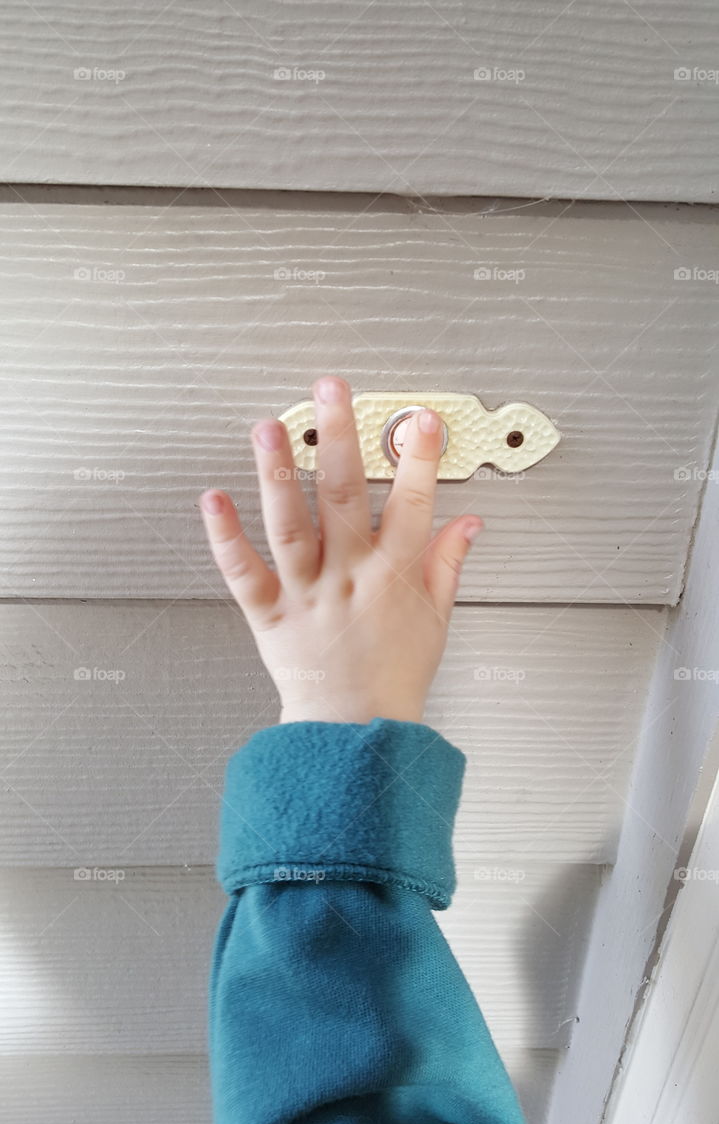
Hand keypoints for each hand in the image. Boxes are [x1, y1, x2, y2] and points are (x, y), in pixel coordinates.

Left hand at [199, 376, 481, 724]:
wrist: (355, 733)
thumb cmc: (394, 679)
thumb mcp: (437, 619)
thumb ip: (448, 563)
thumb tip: (468, 522)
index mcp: (394, 576)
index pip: (413, 503)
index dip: (418, 458)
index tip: (419, 420)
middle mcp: (348, 576)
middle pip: (342, 495)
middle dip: (338, 436)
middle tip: (331, 390)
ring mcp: (305, 593)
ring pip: (289, 525)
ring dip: (276, 473)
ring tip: (269, 429)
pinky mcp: (268, 613)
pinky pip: (242, 571)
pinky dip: (225, 535)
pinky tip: (214, 498)